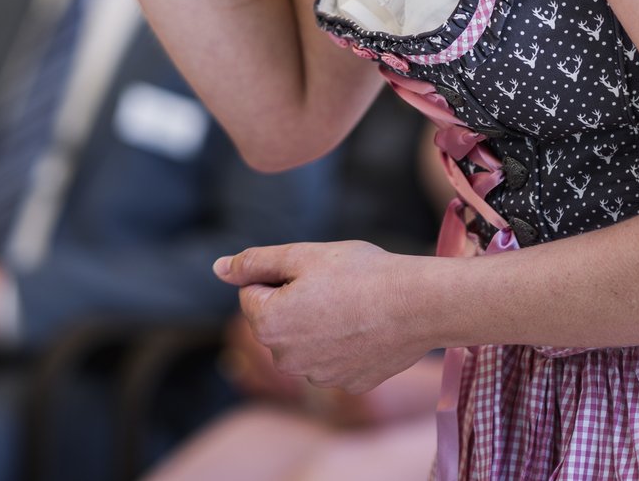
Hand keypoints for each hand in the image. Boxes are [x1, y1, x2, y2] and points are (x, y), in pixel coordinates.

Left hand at [215, 241, 436, 394]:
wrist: (420, 304)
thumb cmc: (360, 273)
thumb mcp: (302, 254)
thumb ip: (254, 262)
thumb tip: (219, 269)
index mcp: (268, 324)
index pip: (251, 293)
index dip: (279, 276)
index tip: (312, 273)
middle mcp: (287, 360)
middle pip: (275, 322)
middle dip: (293, 303)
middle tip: (333, 287)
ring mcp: (318, 377)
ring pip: (303, 342)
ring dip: (316, 325)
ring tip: (352, 307)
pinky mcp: (347, 384)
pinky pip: (331, 358)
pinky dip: (342, 344)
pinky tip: (365, 328)